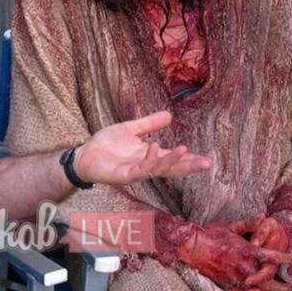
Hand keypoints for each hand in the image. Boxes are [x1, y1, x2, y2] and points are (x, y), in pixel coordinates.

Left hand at [75, 111, 210, 185]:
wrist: (84, 154)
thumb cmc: (105, 144)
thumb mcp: (130, 129)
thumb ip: (149, 124)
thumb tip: (169, 115)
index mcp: (149, 155)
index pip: (173, 158)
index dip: (189, 159)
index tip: (206, 158)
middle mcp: (145, 166)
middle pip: (171, 167)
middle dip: (189, 166)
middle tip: (207, 163)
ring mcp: (135, 172)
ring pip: (158, 169)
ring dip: (171, 161)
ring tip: (185, 150)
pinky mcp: (123, 176)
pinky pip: (139, 169)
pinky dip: (148, 160)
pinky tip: (155, 148)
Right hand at [178, 222, 291, 290]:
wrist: (191, 247)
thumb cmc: (211, 235)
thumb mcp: (231, 227)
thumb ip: (250, 224)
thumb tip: (264, 215)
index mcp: (246, 250)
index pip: (270, 256)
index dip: (284, 258)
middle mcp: (242, 265)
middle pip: (266, 280)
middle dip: (278, 286)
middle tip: (288, 287)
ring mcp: (233, 276)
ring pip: (255, 289)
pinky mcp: (224, 283)